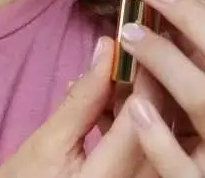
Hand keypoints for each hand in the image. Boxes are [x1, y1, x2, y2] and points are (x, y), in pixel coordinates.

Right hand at [0, 36, 165, 176]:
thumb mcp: (48, 141)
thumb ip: (83, 99)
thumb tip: (106, 51)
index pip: (139, 122)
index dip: (145, 79)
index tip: (141, 45)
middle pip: (156, 133)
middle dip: (148, 89)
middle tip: (137, 55)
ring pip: (154, 144)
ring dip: (143, 107)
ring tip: (122, 77)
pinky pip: (146, 158)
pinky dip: (135, 129)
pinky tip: (113, 107)